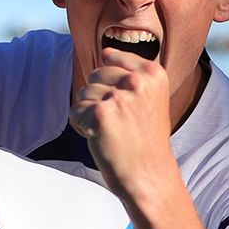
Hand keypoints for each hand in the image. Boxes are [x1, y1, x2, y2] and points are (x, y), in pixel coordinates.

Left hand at [70, 47, 177, 201]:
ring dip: (90, 113)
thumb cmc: (146, 140)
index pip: (112, 58)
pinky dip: (82, 127)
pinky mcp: (101, 113)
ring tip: (112, 131)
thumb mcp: (149, 98)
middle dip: (99, 98)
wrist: (149, 176)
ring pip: (84, 93)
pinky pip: (75, 111)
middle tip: (120, 123)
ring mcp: (119, 96)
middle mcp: (138, 80)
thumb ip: (131, 73)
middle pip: (95, 74)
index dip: (112, 84)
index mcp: (153, 73)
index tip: (127, 107)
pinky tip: (101, 138)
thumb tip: (105, 52)